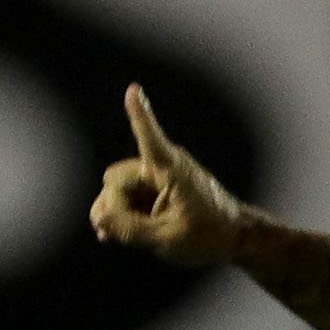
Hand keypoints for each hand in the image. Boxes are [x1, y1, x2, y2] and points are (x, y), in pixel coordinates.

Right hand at [88, 85, 253, 266]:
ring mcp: (154, 177)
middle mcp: (161, 166)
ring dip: (113, 212)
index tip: (134, 90)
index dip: (140, 116)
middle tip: (122, 231)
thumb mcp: (168, 239)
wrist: (231, 237)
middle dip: (113, 205)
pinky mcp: (152, 189)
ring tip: (114, 236)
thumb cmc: (208, 235)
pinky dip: (116, 215)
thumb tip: (99, 218)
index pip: (151, 139)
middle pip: (114, 180)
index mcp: (172, 170)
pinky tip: (108, 235)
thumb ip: (131, 229)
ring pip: (114, 190)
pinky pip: (122, 198)